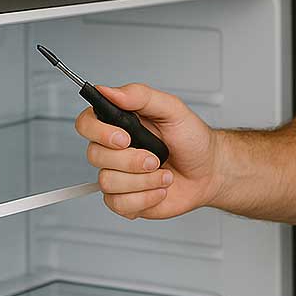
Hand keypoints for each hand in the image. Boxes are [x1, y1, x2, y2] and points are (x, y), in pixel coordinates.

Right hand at [75, 82, 218, 219]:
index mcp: (121, 123)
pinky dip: (145, 197)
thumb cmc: (192, 139)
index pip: (87, 122)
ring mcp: (118, 174)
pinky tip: (159, 189)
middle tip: (155, 158)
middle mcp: (115, 149)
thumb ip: (142, 96)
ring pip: (107, 182)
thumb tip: (109, 90)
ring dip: (143, 180)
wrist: (209, 171)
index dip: (98, 132)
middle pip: (94, 155)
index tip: (123, 137)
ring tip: (164, 174)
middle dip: (130, 160)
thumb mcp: (173, 110)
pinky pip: (118, 204)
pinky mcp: (124, 199)